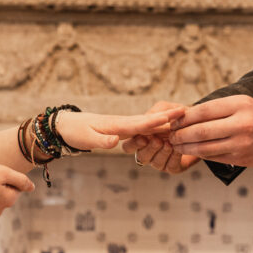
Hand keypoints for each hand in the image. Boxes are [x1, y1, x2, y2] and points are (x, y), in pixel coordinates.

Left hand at [55, 106, 184, 151]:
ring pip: (147, 122)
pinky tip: (164, 126)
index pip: (140, 124)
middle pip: (149, 120)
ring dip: (164, 120)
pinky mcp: (122, 128)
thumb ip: (102, 141)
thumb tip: (115, 142)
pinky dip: (155, 125)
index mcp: (117, 126)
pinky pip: (142, 127)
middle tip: (186, 110)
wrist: (66, 125)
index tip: (172, 117)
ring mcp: (124, 124)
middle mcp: (123, 123)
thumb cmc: (76, 132)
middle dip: (167, 116)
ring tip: (182, 116)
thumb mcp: (86, 139)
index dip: (157, 121)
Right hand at [121, 101, 199, 173]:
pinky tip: (177, 148)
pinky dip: (173, 156)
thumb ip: (155, 112)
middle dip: (149, 149)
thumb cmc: (176, 116)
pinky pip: (170, 165)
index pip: (129, 146)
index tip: (143, 138)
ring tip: (169, 143)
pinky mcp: (173, 167)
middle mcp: (148, 151)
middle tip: (157, 140)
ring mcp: (160, 161)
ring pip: (155, 162)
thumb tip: (147, 117)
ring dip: (162, 152)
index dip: (134, 144)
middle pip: (141, 157)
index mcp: (141, 138)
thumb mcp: (165, 109)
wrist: (198, 125)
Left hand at [169, 95, 252, 166]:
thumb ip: (219, 107)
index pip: (204, 110)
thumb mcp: (243, 102)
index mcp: (240, 105)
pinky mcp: (242, 159)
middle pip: (201, 131)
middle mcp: (241, 124)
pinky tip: (191, 152)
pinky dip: (200, 155)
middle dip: (181, 135)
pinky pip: (214, 157)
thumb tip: (188, 114)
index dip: (185, 117)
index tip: (174, 120)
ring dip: (186, 148)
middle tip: (170, 135)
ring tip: (176, 145)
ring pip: (205, 148)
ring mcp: (242, 144)